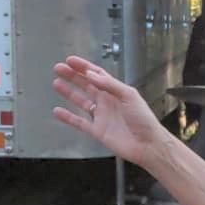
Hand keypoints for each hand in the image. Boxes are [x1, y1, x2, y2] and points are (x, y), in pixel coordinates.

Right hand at [52, 55, 166, 167]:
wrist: (147, 145)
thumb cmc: (144, 120)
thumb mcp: (129, 96)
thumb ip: (110, 85)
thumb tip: (92, 75)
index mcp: (117, 91)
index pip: (97, 75)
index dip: (84, 67)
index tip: (71, 60)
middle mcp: (108, 102)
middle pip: (86, 85)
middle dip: (73, 76)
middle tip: (59, 68)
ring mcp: (102, 116)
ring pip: (81, 101)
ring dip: (69, 92)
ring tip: (56, 83)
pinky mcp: (98, 131)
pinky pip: (79, 122)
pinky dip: (68, 117)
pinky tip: (57, 111)